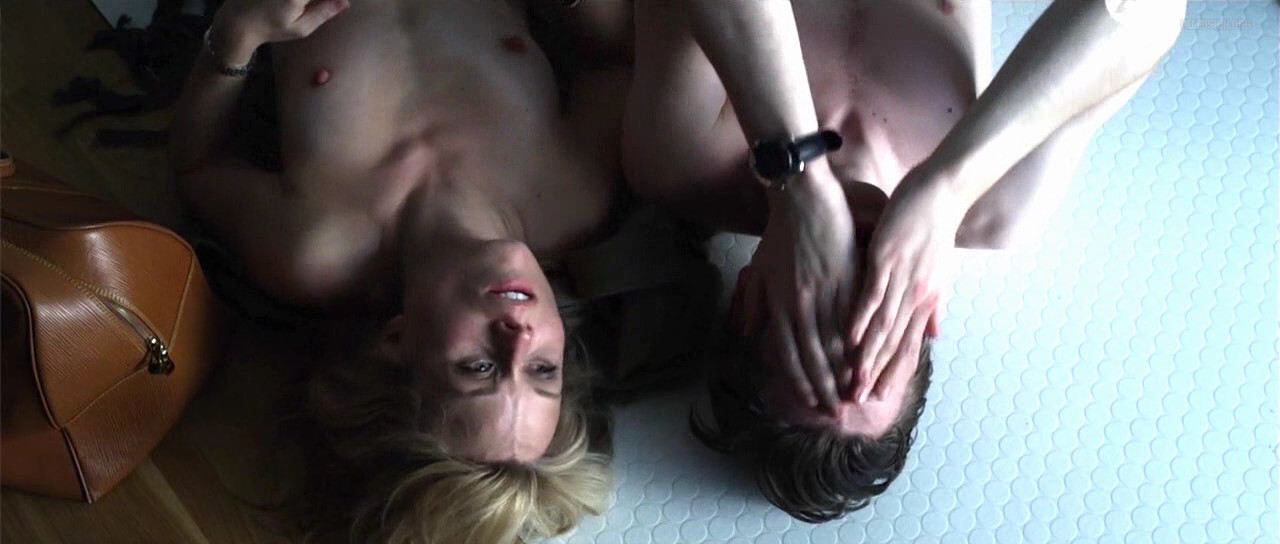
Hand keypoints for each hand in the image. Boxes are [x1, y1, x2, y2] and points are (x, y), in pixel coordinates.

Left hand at [213, 0, 349, 58]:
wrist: (237, 20)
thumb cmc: (271, 28)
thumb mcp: (301, 27)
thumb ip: (325, 12)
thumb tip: (346, 2)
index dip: (335, 0)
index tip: (339, 3)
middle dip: (314, 2)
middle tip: (316, 7)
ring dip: (308, 2)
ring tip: (302, 9)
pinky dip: (299, 1)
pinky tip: (292, 5)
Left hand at [736, 161, 856, 413]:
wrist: (803, 198)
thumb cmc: (780, 234)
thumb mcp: (761, 270)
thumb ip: (756, 305)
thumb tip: (748, 335)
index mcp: (779, 305)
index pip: (789, 355)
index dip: (800, 382)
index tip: (812, 403)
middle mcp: (800, 304)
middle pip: (813, 356)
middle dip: (825, 387)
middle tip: (837, 411)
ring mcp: (825, 292)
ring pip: (835, 341)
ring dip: (844, 371)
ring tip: (855, 392)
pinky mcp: (847, 278)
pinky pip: (853, 316)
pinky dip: (860, 341)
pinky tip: (869, 358)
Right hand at [847, 167, 960, 402]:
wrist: (941, 192)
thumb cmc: (935, 229)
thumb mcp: (940, 271)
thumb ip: (934, 305)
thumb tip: (934, 335)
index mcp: (926, 299)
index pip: (909, 345)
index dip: (893, 371)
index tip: (876, 395)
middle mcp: (917, 295)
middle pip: (894, 343)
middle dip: (875, 373)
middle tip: (857, 399)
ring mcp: (902, 278)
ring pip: (883, 325)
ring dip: (866, 355)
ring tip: (851, 378)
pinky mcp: (887, 259)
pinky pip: (872, 295)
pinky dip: (861, 318)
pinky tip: (847, 337)